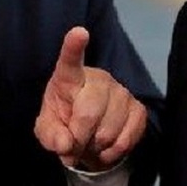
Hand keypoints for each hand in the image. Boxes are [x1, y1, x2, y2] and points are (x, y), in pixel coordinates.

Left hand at [34, 26, 147, 171]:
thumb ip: (51, 135)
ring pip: (108, 131)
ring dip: (95, 148)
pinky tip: (104, 148)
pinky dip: (111, 153)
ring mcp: (121, 92)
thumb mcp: (48, 129)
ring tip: (88, 144)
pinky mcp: (138, 108)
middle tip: (72, 146)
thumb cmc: (63, 121)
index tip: (79, 32)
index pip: (70, 60)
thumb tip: (66, 144)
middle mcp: (98, 79)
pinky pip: (125, 140)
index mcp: (69, 77)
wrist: (89, 131)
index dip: (74, 46)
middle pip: (89, 112)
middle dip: (78, 137)